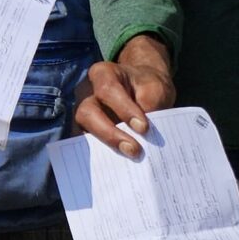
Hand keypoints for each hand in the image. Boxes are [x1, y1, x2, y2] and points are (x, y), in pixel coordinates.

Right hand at [72, 34, 177, 158]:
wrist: (143, 89)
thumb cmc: (148, 86)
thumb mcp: (155, 90)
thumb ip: (149, 108)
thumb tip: (145, 140)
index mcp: (104, 74)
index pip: (108, 91)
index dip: (124, 110)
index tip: (144, 128)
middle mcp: (87, 93)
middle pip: (87, 113)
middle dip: (109, 134)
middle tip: (134, 151)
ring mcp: (85, 112)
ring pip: (83, 131)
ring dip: (105, 147)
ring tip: (129, 159)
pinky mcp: (88, 130)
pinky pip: (89, 145)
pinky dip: (104, 155)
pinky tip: (121, 165)